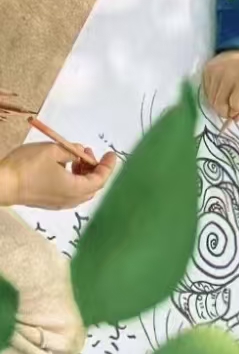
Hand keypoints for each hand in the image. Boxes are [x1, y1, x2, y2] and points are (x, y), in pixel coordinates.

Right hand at [0, 143, 116, 209]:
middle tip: (87, 152)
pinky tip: (64, 166)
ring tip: (75, 157)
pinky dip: (73, 179)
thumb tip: (81, 151)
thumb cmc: (27, 166)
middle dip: (94, 168)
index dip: (108, 166)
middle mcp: (71, 199)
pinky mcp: (49, 202)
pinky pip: (69, 191)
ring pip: (81, 189)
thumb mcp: (52, 150)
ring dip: (83, 173)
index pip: (101, 179)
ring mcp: (59, 203)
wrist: (2, 184)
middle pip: (93, 185)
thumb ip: (72, 150)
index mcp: (76, 189)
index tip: (111, 154)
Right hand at [202, 50, 238, 122]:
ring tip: (226, 97)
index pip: (235, 105)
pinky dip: (213, 96)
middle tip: (230, 108)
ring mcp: (213, 73)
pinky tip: (220, 90)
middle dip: (225, 112)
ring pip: (211, 100)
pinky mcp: (206, 71)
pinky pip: (206, 92)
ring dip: (218, 104)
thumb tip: (235, 119)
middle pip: (220, 105)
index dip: (236, 111)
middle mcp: (226, 75)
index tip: (238, 109)